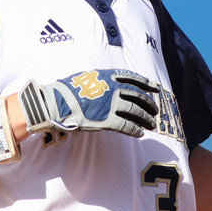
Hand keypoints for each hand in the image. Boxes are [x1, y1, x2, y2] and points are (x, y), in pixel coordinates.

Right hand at [18, 69, 159, 137]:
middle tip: (155, 110)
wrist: (56, 103)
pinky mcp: (108, 120)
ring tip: (151, 125)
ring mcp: (112, 104)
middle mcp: (114, 89)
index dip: (146, 84)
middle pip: (138, 96)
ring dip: (146, 119)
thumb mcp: (86, 77)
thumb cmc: (67, 90)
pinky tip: (140, 134)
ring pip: (136, 112)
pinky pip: (127, 126)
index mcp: (109, 76)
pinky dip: (135, 130)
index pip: (133, 79)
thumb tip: (107, 84)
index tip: (155, 89)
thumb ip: (101, 80)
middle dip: (148, 103)